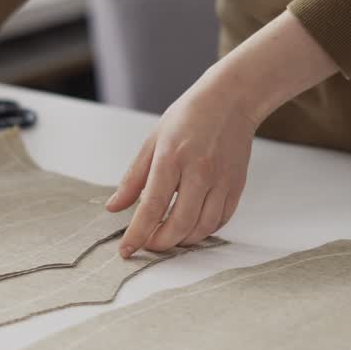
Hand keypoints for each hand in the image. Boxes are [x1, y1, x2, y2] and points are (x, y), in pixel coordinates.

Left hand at [105, 70, 258, 255]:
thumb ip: (133, 177)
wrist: (231, 99)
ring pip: (202, 228)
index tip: (126, 249)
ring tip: (169, 237)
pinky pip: (221, 219)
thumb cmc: (190, 116)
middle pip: (179, 224)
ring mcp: (221, 180)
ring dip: (183, 241)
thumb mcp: (154, 140)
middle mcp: (199, 171)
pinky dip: (204, 230)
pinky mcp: (236, 185)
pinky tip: (192, 226)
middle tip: (149, 245)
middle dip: (161, 243)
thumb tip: (113, 207)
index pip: (152, 206)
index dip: (137, 233)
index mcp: (172, 157)